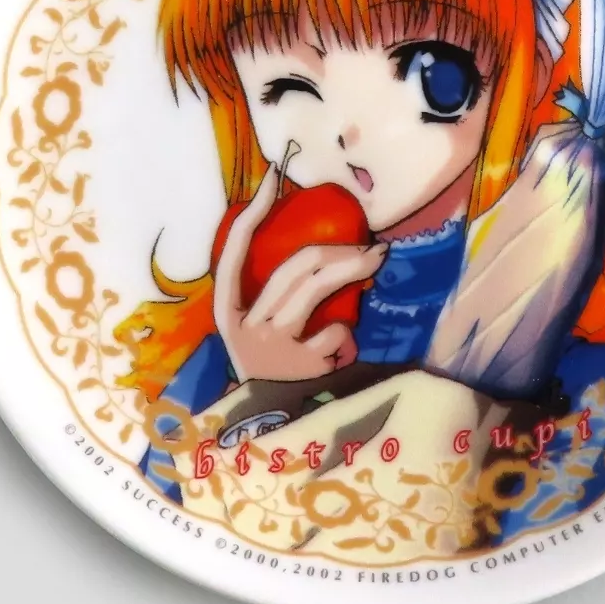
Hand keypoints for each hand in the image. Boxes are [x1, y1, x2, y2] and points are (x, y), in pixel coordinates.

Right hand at [213, 164, 386, 382]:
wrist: (263, 426)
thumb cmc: (268, 366)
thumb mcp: (255, 329)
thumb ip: (275, 295)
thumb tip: (321, 250)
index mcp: (228, 309)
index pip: (235, 250)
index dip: (255, 211)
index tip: (275, 177)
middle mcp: (246, 323)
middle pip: (296, 267)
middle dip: (338, 249)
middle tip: (369, 246)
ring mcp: (272, 344)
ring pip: (317, 289)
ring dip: (353, 269)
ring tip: (376, 261)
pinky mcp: (299, 364)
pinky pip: (334, 331)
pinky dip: (344, 335)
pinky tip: (342, 347)